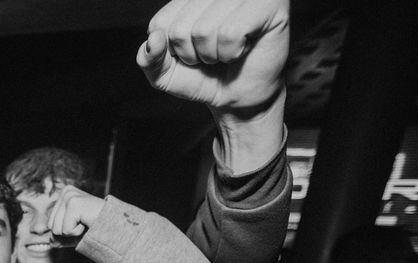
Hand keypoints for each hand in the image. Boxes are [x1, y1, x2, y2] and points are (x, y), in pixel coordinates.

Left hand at [48, 185, 105, 238]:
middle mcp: (66, 191)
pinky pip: (65, 230)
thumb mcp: (75, 234)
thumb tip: (50, 242)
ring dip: (73, 233)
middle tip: (85, 224)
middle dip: (68, 232)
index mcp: (64, 194)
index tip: (82, 223)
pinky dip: (77, 233)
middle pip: (51, 226)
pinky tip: (88, 223)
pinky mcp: (74, 203)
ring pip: (56, 229)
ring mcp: (69, 196)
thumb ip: (60, 237)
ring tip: (87, 223)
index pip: (50, 224)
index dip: (66, 232)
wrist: (118, 227)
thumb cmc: (97, 229)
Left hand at [137, 0, 288, 115]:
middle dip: (192, 55)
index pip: (160, 25)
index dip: (171, 51)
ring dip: (213, 54)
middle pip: (180, 28)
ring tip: (225, 53)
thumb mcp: (166, 74)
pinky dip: (231, 52)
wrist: (237, 97)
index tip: (190, 53)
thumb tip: (153, 40)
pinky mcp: (269, 4)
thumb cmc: (204, 78)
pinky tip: (242, 49)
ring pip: (204, 30)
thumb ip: (149, 59)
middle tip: (211, 56)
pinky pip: (231, 33)